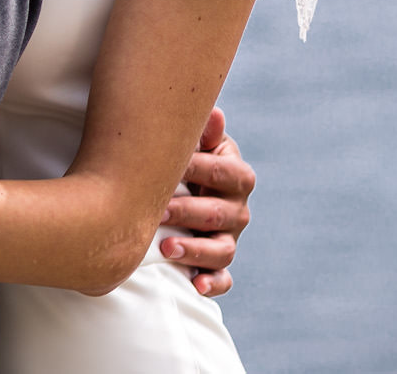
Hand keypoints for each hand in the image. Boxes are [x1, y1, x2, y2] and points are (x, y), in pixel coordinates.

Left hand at [161, 107, 253, 296]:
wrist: (178, 185)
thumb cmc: (181, 158)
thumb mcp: (192, 141)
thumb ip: (202, 131)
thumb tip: (213, 112)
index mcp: (235, 174)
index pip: (224, 172)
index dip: (199, 170)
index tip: (172, 167)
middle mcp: (237, 208)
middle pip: (220, 214)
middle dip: (189, 212)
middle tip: (159, 211)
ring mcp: (229, 237)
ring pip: (222, 249)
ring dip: (196, 250)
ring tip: (166, 248)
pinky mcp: (217, 263)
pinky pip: (222, 278)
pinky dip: (212, 283)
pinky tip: (195, 285)